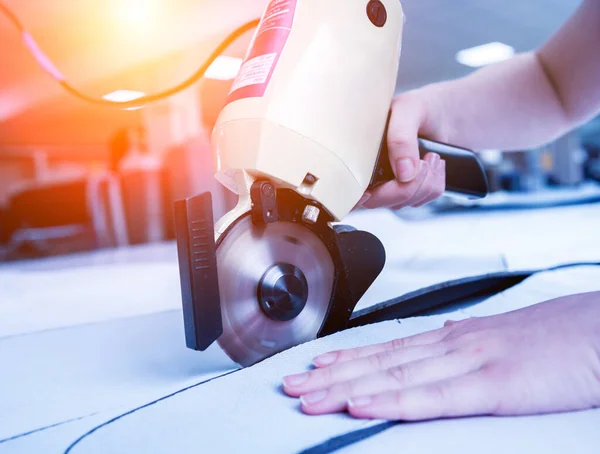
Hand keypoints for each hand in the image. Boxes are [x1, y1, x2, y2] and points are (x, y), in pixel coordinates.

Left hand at [283, 293, 599, 420]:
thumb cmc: (556, 338)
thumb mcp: (501, 342)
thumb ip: (465, 349)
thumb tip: (436, 352)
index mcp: (455, 339)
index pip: (388, 350)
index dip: (347, 360)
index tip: (314, 368)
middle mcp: (452, 346)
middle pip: (380, 363)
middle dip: (332, 377)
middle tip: (292, 386)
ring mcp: (470, 363)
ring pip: (394, 377)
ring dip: (346, 388)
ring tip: (309, 396)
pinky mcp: (494, 386)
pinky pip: (434, 396)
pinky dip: (393, 401)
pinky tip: (362, 405)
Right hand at [358, 91, 447, 209]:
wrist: (446, 112)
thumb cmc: (422, 105)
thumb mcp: (409, 109)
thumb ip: (401, 138)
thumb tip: (403, 174)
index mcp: (359, 152)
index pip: (347, 189)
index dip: (355, 197)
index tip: (370, 192)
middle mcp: (370, 171)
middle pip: (379, 200)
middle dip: (407, 185)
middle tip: (423, 160)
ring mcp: (390, 184)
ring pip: (404, 202)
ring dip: (425, 181)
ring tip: (431, 155)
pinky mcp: (410, 190)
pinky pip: (423, 200)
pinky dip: (435, 182)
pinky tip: (434, 164)